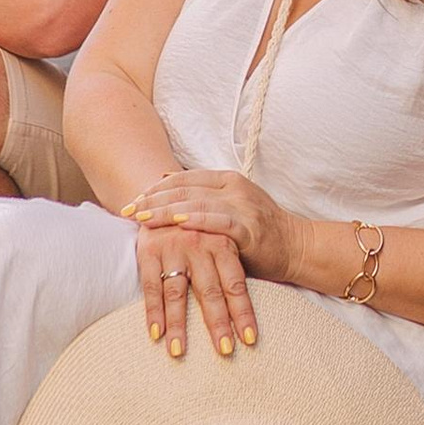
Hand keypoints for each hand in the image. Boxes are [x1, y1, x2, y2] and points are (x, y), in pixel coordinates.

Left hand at [129, 166, 293, 281]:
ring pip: (196, 203)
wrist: (296, 246)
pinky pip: (218, 221)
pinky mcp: (249, 228)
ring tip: (142, 218)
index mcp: (227, 179)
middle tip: (127, 210)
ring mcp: (242, 206)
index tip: (133, 199)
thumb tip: (164, 177)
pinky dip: (196, 221)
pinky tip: (176, 224)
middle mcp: (234, 188)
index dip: (155, 188)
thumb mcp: (229, 204)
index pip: (183, 178)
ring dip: (165, 211)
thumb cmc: (258, 230)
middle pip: (185, 189)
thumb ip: (201, 193)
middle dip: (152, 200)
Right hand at [134, 218, 257, 359]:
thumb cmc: (202, 227)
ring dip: (179, 325)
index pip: (236, 284)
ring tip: (179, 352)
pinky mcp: (149, 251)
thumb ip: (232, 266)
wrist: (164, 195)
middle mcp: (200, 245)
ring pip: (178, 293)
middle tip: (225, 351)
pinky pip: (152, 286)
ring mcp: (174, 248)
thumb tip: (250, 309)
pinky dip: (153, 311)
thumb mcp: (221, 238)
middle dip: (218, 323)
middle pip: (210, 292)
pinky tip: (156, 334)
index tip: (251, 339)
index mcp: (223, 243)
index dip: (243, 312)